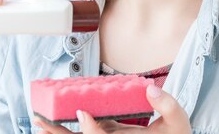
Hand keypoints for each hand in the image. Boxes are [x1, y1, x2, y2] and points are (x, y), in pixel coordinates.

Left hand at [33, 84, 190, 133]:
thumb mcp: (179, 124)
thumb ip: (169, 106)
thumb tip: (150, 90)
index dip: (91, 130)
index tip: (82, 113)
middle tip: (39, 122)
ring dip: (58, 133)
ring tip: (39, 122)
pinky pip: (85, 132)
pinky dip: (70, 128)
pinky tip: (55, 118)